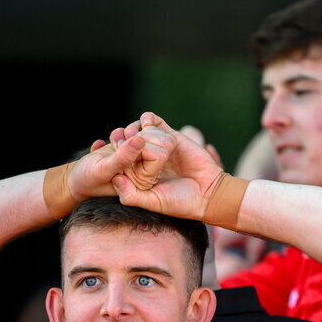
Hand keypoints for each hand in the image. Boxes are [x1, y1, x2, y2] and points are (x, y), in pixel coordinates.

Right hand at [68, 123, 176, 199]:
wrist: (76, 179)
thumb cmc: (88, 179)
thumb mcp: (104, 168)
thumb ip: (123, 157)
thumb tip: (141, 140)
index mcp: (144, 180)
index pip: (159, 154)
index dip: (144, 143)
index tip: (126, 143)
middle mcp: (144, 171)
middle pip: (154, 143)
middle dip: (137, 135)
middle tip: (118, 141)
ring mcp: (137, 160)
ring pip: (144, 136)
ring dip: (129, 131)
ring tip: (113, 139)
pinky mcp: (129, 151)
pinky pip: (135, 133)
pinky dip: (123, 132)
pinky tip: (111, 139)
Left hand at [109, 112, 225, 219]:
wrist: (209, 192)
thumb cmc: (180, 202)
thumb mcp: (152, 202)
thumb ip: (131, 195)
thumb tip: (114, 178)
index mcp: (139, 176)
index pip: (121, 160)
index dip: (114, 152)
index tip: (113, 148)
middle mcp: (148, 161)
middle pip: (129, 143)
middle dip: (124, 139)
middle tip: (121, 138)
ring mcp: (160, 148)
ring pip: (141, 132)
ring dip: (136, 129)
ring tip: (137, 133)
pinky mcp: (172, 137)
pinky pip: (156, 123)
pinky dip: (149, 119)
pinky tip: (146, 122)